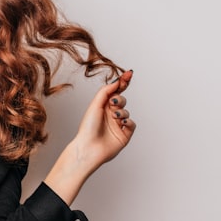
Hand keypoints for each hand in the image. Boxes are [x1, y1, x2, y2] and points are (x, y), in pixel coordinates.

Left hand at [44, 69, 135, 204]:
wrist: (89, 147)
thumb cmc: (88, 127)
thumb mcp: (95, 104)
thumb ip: (107, 91)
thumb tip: (117, 80)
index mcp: (102, 106)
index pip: (115, 92)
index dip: (122, 82)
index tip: (129, 73)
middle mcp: (110, 114)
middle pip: (121, 99)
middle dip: (119, 99)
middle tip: (113, 102)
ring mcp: (118, 124)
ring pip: (127, 111)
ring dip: (122, 112)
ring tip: (114, 117)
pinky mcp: (124, 134)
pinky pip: (132, 124)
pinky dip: (128, 121)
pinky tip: (121, 123)